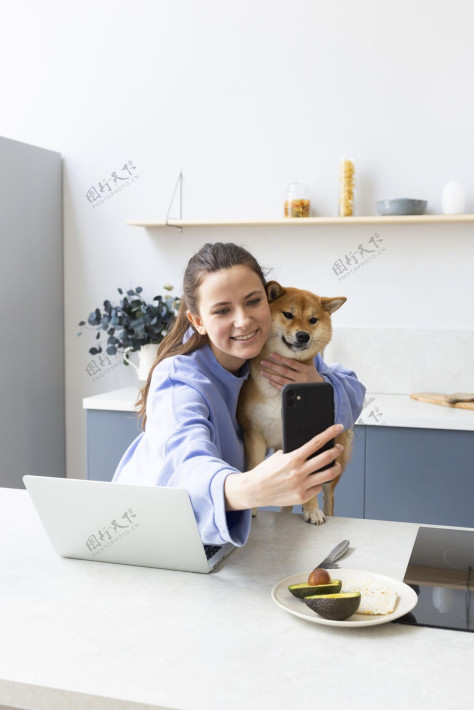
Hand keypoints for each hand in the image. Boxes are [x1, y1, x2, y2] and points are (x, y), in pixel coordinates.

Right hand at [224, 424, 342, 509]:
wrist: (254, 490)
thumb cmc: (265, 472)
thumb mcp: (278, 457)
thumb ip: (294, 454)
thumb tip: (309, 451)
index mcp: (293, 458)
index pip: (316, 442)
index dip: (330, 433)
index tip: (338, 427)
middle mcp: (300, 471)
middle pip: (327, 458)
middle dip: (336, 450)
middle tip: (339, 447)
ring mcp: (302, 485)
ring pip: (328, 475)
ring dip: (336, 467)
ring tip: (337, 465)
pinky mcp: (302, 497)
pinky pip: (318, 488)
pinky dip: (319, 483)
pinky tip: (316, 480)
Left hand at [260, 351, 323, 389]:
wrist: (319, 389)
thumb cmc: (312, 374)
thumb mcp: (311, 365)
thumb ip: (306, 356)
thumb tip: (304, 344)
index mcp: (305, 369)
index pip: (291, 363)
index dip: (281, 358)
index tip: (272, 354)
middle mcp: (301, 377)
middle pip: (284, 371)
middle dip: (273, 366)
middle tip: (263, 362)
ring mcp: (297, 385)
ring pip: (282, 380)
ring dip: (271, 376)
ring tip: (263, 372)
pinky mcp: (294, 391)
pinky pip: (283, 388)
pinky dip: (275, 384)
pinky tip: (269, 380)